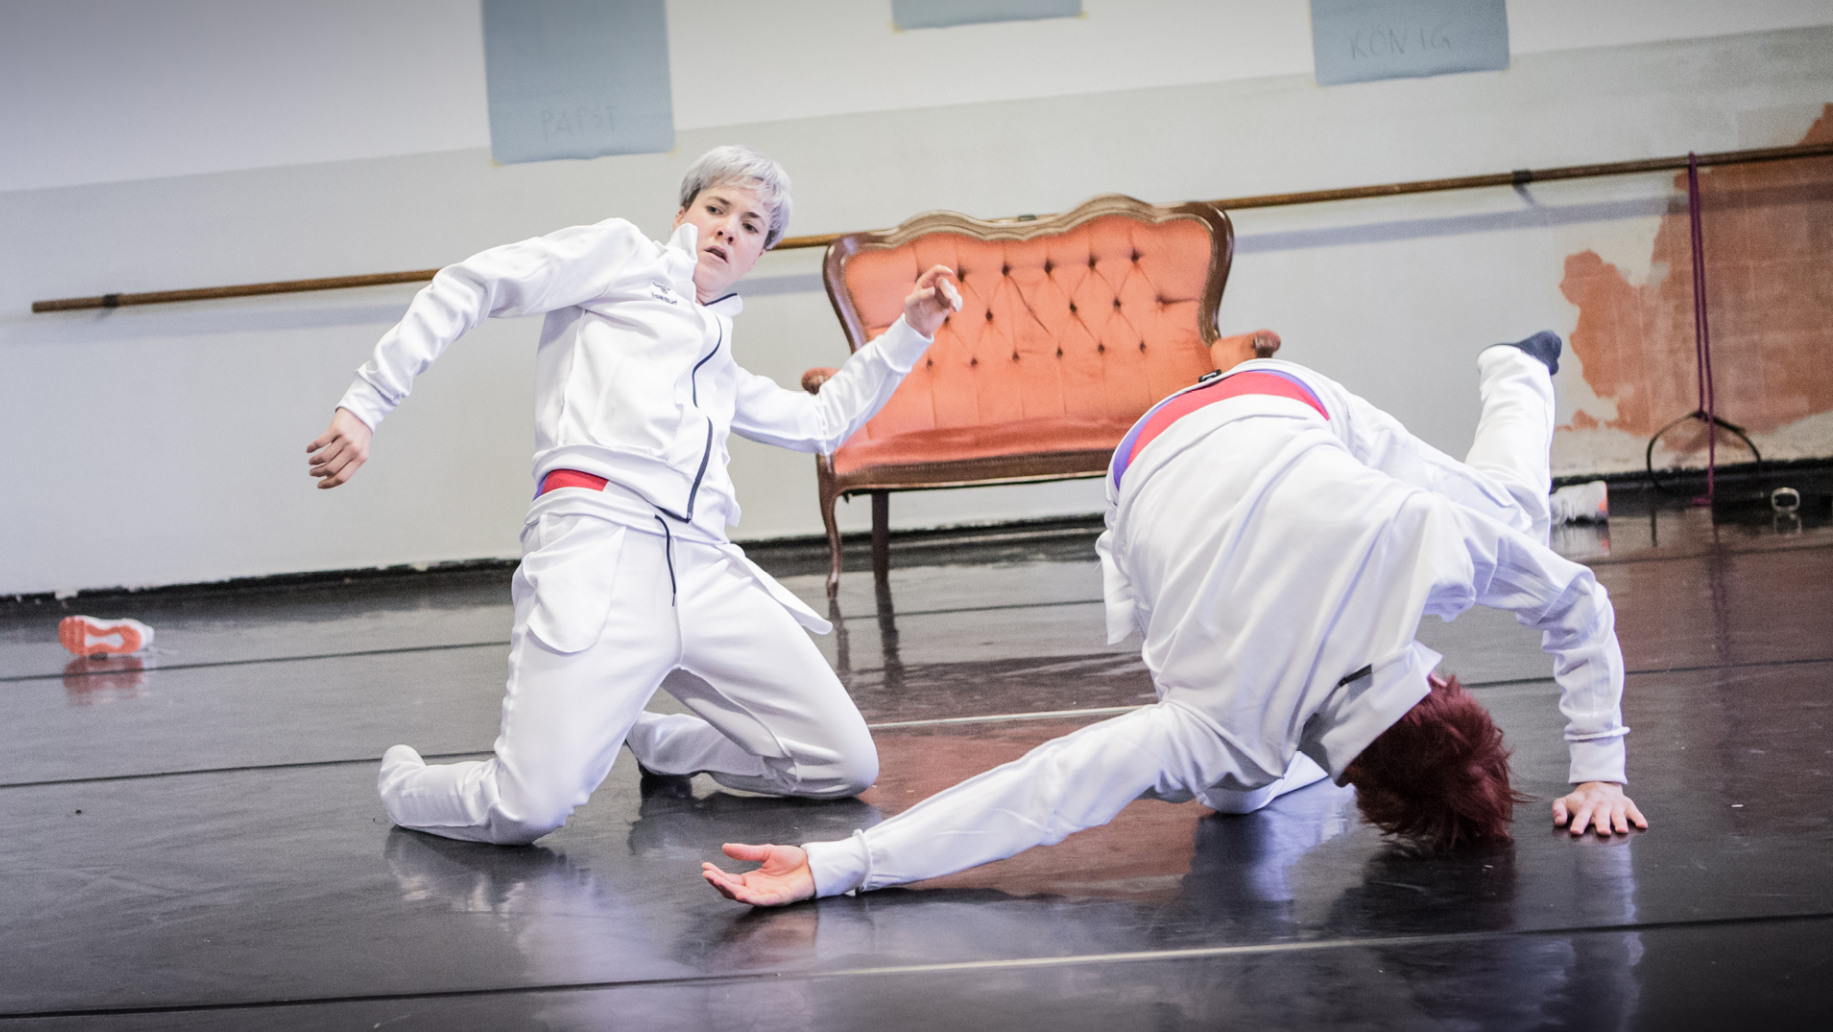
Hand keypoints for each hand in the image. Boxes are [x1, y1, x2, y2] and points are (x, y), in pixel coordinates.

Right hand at [307, 408, 372, 489]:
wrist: (362, 413)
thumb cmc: (359, 435)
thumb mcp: (359, 451)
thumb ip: (348, 463)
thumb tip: (330, 476)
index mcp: (360, 459)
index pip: (342, 477)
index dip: (329, 484)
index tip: (319, 485)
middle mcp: (354, 450)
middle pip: (331, 469)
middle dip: (318, 473)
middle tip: (312, 473)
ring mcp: (345, 440)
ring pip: (325, 457)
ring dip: (314, 462)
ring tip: (311, 462)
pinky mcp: (337, 429)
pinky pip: (320, 442)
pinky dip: (312, 448)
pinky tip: (309, 450)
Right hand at [701, 843, 815, 905]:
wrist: (813, 864)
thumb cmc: (793, 861)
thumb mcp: (766, 852)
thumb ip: (746, 852)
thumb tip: (725, 848)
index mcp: (752, 880)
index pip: (729, 879)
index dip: (717, 874)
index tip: (705, 866)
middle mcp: (756, 890)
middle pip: (732, 890)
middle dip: (718, 883)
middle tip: (707, 874)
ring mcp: (766, 895)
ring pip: (743, 897)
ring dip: (729, 890)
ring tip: (717, 881)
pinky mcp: (779, 898)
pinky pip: (762, 901)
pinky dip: (750, 899)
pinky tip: (740, 894)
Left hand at [903, 264, 960, 337]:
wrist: (918, 327)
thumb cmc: (912, 312)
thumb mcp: (910, 304)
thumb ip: (919, 295)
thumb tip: (933, 290)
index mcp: (925, 282)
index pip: (935, 271)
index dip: (943, 270)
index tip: (951, 273)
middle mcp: (934, 286)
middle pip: (945, 282)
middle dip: (948, 290)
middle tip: (949, 299)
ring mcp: (942, 294)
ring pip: (953, 290)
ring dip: (955, 297)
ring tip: (953, 307)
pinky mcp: (948, 303)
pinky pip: (957, 299)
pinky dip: (959, 303)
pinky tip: (956, 310)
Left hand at [1553, 781, 1647, 836]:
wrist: (1599, 783)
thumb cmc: (1581, 800)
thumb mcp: (1565, 801)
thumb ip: (1558, 810)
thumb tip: (1559, 822)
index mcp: (1585, 806)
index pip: (1581, 816)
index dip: (1578, 823)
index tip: (1575, 831)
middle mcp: (1600, 806)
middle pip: (1601, 816)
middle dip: (1602, 824)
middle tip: (1603, 832)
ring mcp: (1615, 805)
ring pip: (1617, 815)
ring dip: (1620, 822)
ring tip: (1621, 830)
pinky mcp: (1627, 805)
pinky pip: (1634, 812)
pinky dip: (1639, 818)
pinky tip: (1642, 825)